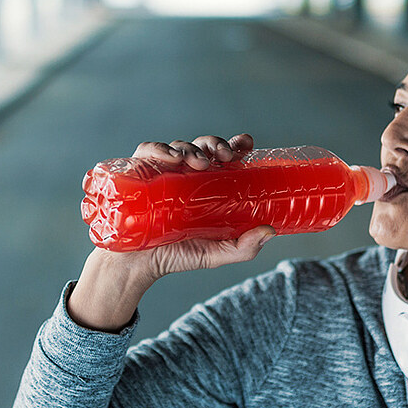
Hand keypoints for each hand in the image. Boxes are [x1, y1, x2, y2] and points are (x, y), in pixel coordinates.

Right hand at [69, 134, 275, 331]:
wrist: (137, 265)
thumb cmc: (176, 255)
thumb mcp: (214, 254)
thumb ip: (243, 247)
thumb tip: (270, 231)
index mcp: (207, 186)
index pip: (224, 157)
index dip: (236, 145)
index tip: (245, 143)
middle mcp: (186, 174)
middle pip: (204, 146)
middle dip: (216, 143)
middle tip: (225, 156)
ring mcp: (162, 171)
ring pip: (179, 146)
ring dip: (192, 148)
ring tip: (199, 163)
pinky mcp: (138, 172)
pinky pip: (147, 150)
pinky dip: (159, 149)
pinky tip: (171, 158)